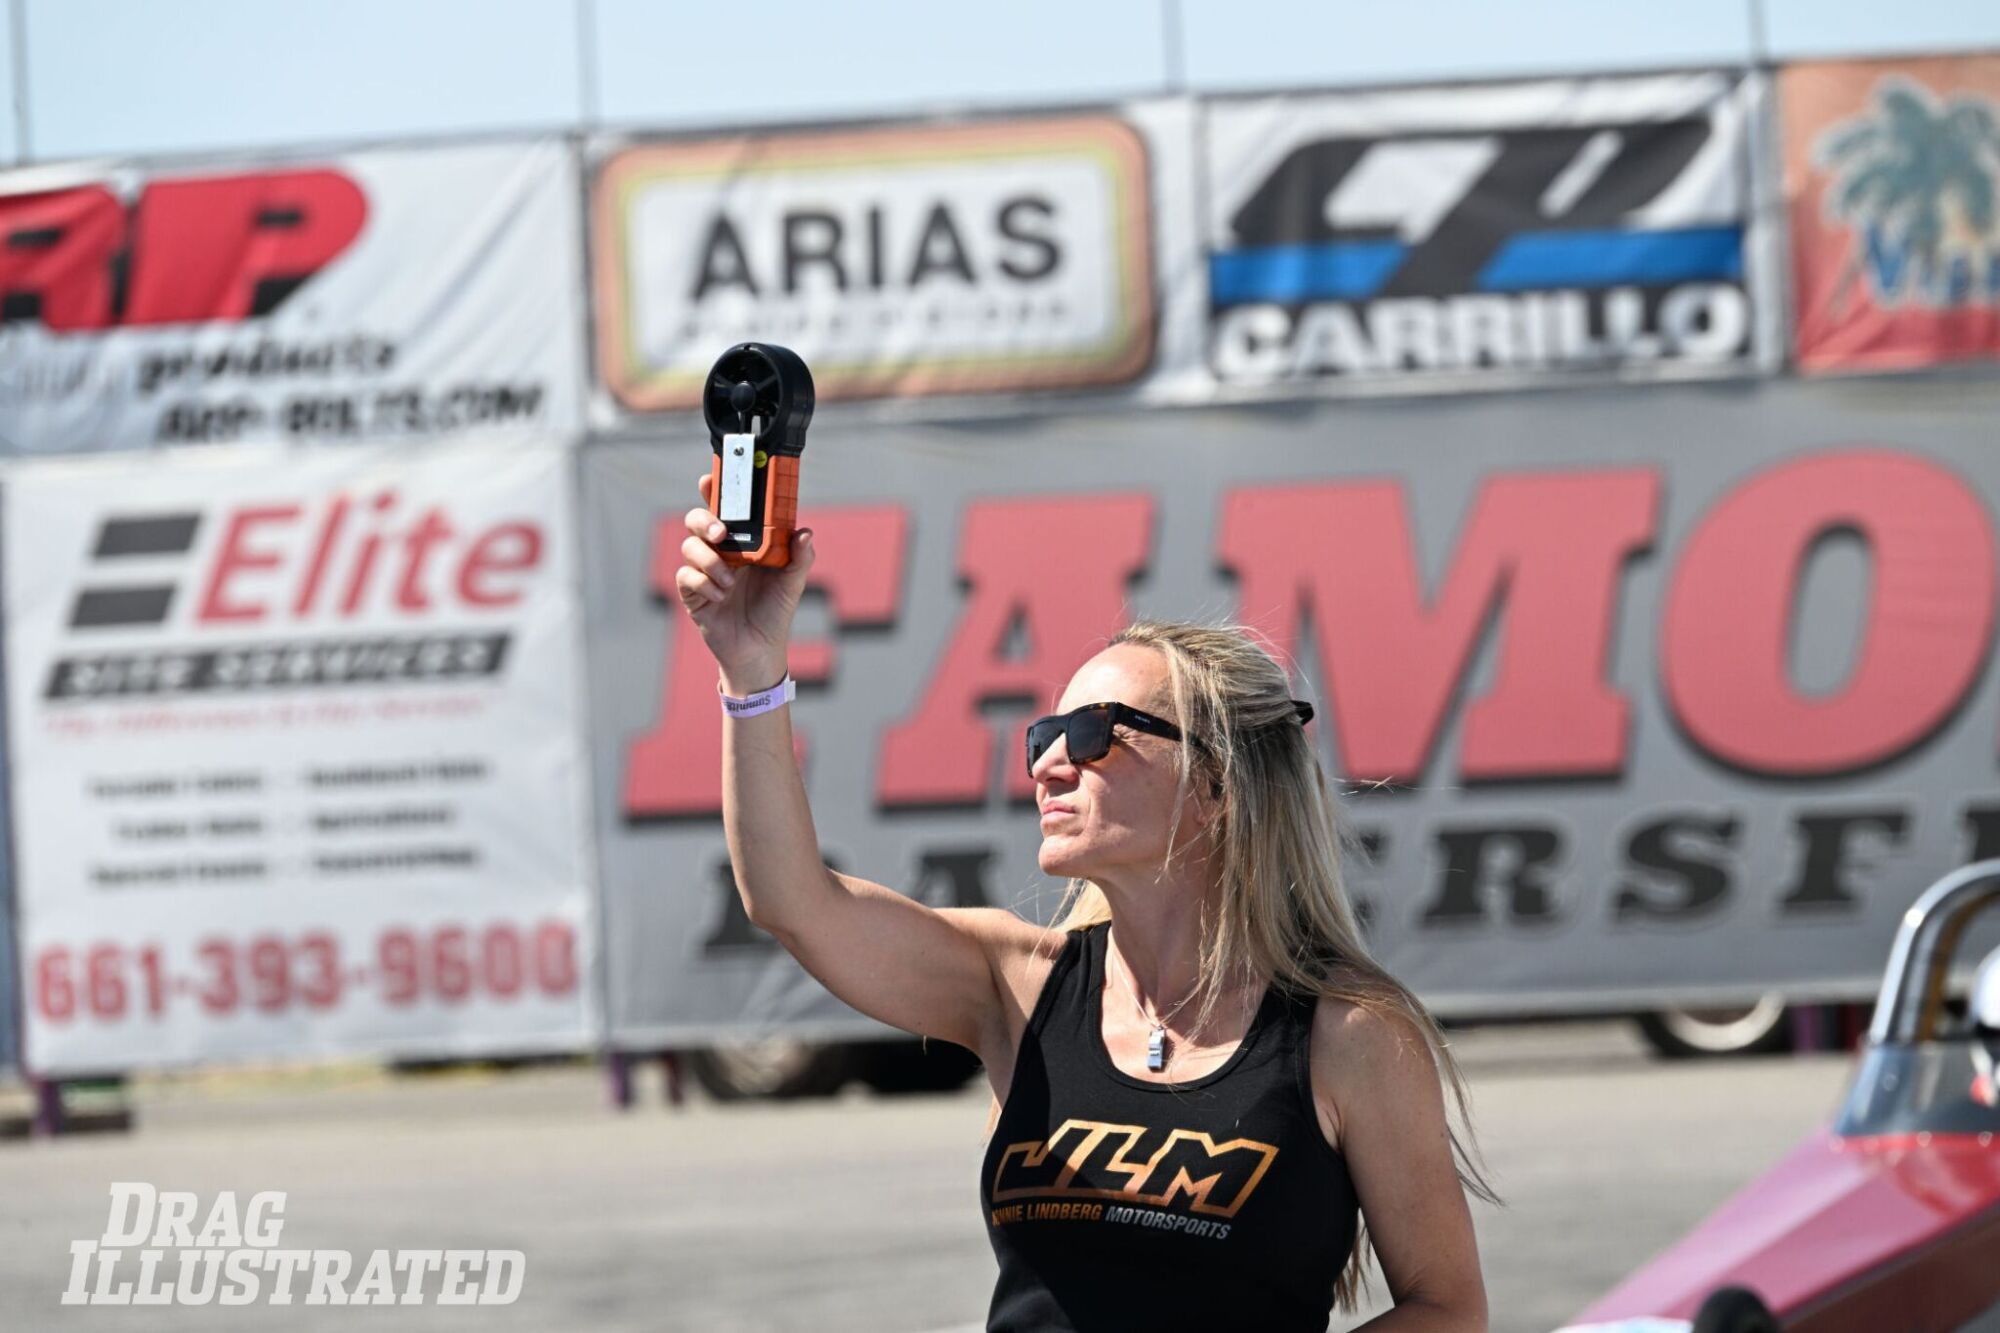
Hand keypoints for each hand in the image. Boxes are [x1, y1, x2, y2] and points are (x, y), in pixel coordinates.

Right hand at [676, 471, 814, 689]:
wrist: (759, 650)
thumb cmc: (775, 612)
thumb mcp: (792, 583)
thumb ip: (800, 557)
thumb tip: (805, 533)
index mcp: (743, 542)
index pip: (726, 510)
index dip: (714, 492)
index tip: (710, 479)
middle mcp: (720, 552)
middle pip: (697, 521)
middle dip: (704, 521)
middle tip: (722, 534)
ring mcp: (704, 571)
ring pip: (690, 547)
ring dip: (710, 561)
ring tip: (730, 582)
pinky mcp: (693, 593)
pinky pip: (686, 577)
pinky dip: (703, 584)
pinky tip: (720, 597)